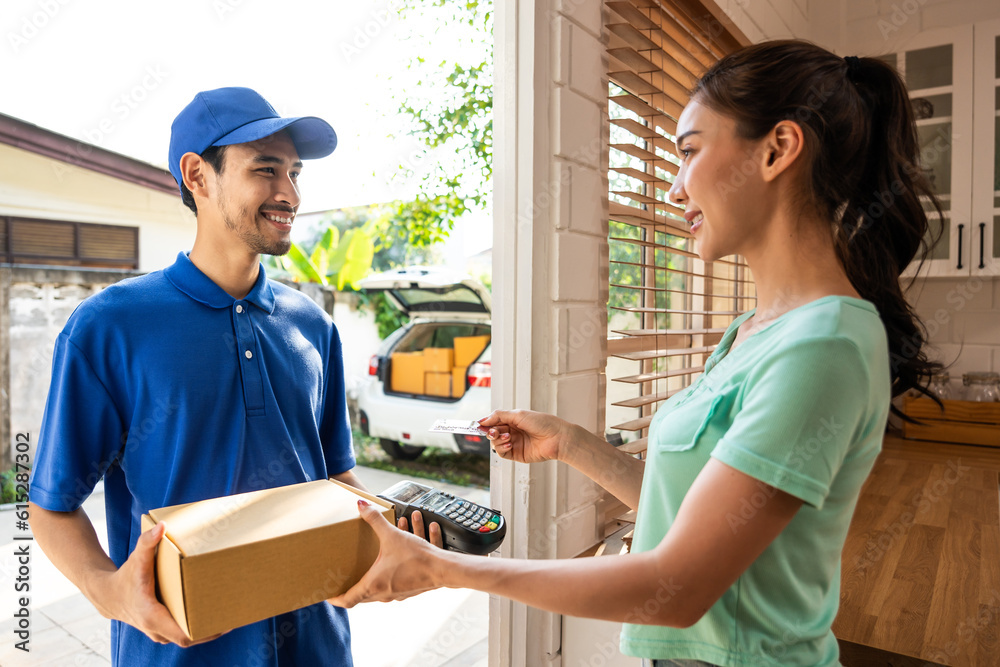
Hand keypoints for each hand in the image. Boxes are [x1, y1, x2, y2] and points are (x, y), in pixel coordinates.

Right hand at [93, 522, 224, 646]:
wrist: (108, 595)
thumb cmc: (126, 576)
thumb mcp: (137, 559)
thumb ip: (148, 542)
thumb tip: (162, 526)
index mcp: (152, 616)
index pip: (183, 635)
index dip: (206, 632)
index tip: (225, 624)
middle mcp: (156, 629)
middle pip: (190, 638)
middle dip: (212, 630)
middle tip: (234, 615)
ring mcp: (159, 633)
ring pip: (187, 637)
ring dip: (206, 629)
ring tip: (227, 615)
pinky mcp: (161, 630)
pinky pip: (183, 633)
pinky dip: (197, 627)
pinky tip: (212, 615)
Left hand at [328, 500, 445, 607]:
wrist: (444, 570)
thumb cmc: (417, 558)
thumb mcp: (392, 535)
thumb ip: (375, 520)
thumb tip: (361, 505)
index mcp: (373, 585)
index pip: (347, 599)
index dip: (335, 598)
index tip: (328, 595)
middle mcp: (383, 594)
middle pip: (361, 596)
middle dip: (353, 586)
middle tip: (344, 579)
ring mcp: (397, 594)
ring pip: (379, 589)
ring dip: (374, 574)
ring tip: (372, 561)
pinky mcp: (409, 590)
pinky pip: (394, 584)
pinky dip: (390, 573)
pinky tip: (394, 561)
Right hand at [478, 409, 576, 463]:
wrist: (557, 437)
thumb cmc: (542, 422)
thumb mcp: (518, 414)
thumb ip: (499, 416)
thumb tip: (482, 420)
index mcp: (513, 420)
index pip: (494, 422)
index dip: (486, 423)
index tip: (478, 424)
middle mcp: (512, 431)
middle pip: (493, 433)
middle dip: (491, 432)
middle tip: (494, 431)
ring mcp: (514, 443)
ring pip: (495, 443)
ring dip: (497, 439)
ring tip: (507, 436)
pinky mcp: (517, 454)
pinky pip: (502, 453)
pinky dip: (501, 448)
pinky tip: (509, 443)